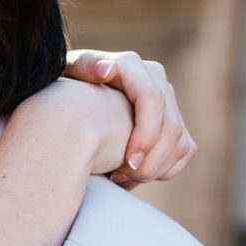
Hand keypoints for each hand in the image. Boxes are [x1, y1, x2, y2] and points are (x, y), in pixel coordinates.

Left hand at [55, 48, 196, 189]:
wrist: (71, 98)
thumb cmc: (62, 89)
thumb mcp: (65, 76)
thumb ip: (82, 68)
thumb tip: (106, 70)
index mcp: (129, 66)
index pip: (152, 100)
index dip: (145, 135)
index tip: (128, 164)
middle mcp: (154, 78)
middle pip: (171, 127)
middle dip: (150, 161)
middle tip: (119, 180)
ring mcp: (166, 98)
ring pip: (180, 142)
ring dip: (156, 169)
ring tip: (121, 180)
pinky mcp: (172, 118)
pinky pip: (184, 150)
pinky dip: (164, 169)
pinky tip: (132, 178)